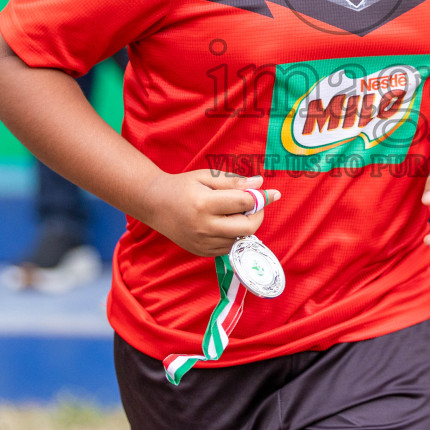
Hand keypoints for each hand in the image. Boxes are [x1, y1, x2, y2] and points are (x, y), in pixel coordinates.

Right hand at [139, 171, 281, 257]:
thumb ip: (234, 182)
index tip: (274, 193)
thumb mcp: (207, 177)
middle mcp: (204, 227)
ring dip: (245, 225)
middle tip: (254, 203)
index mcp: (204, 204)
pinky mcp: (201, 252)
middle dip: (257, 214)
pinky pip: (229, 247)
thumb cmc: (183, 186)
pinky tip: (224, 222)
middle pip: (247, 226)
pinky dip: (234, 235)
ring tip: (233, 211)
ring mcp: (202, 243)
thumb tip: (260, 183)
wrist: (155, 204)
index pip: (244, 203)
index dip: (262, 197)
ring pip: (240, 238)